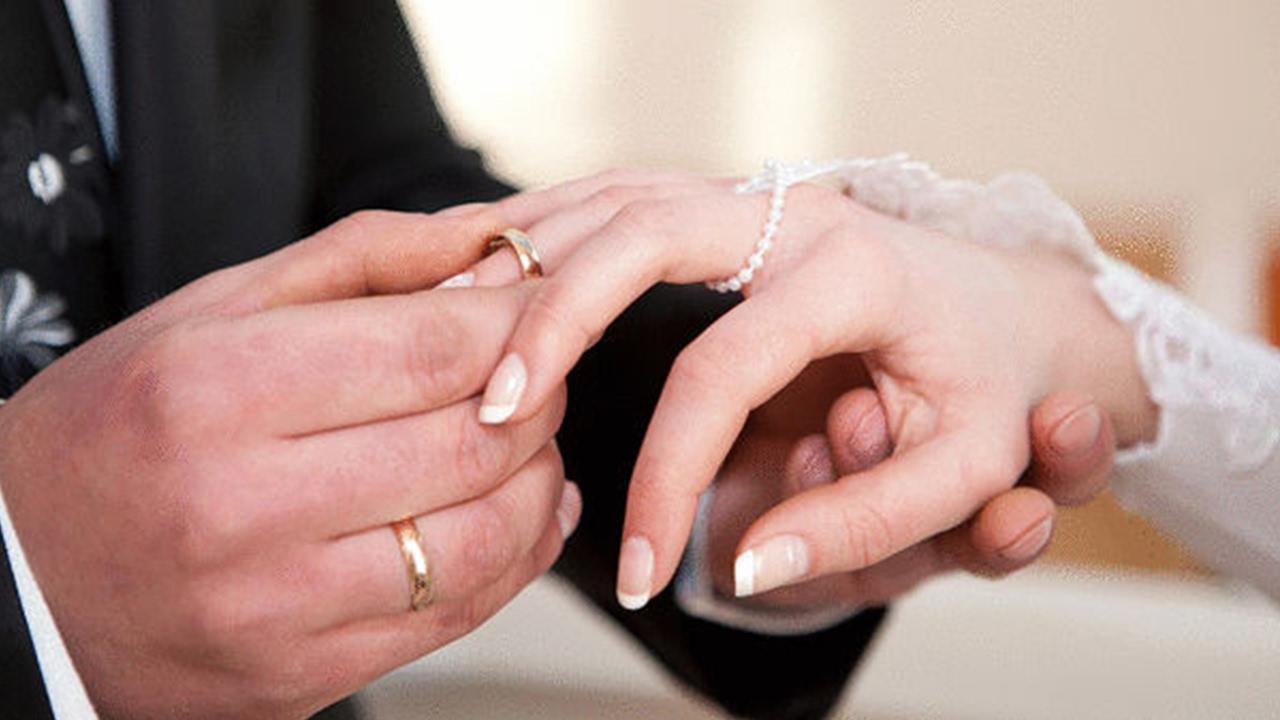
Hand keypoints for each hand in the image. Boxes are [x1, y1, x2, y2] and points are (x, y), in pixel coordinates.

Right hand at [0, 210, 580, 718]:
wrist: (23, 581)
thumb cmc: (114, 431)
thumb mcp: (206, 312)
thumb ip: (359, 261)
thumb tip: (489, 243)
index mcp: (213, 391)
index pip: (430, 350)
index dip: (519, 322)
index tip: (546, 306)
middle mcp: (241, 507)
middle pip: (471, 444)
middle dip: (540, 397)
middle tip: (540, 372)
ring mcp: (272, 609)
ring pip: (484, 540)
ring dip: (538, 481)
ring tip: (526, 444)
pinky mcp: (298, 679)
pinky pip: (455, 620)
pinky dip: (515, 558)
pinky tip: (518, 515)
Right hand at [463, 169, 1155, 603]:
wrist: (1016, 311)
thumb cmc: (993, 385)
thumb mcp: (968, 468)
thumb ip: (865, 523)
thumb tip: (745, 564)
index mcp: (854, 270)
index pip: (722, 371)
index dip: (667, 475)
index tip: (641, 569)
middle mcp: (797, 210)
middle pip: (643, 232)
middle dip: (553, 318)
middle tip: (495, 406)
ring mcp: (758, 196)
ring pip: (616, 198)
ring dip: (530, 259)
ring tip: (455, 328)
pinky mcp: (728, 207)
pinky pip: (616, 201)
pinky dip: (546, 235)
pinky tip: (489, 272)